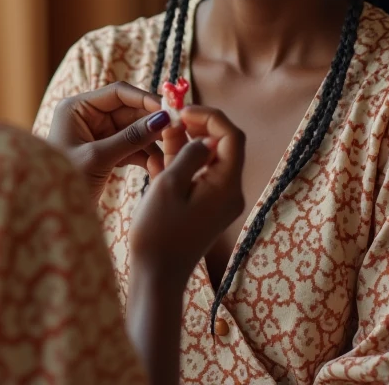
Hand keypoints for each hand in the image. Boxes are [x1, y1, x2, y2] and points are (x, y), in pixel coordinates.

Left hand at [47, 82, 168, 203]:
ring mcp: (97, 135)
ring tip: (170, 156)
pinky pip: (131, 148)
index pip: (118, 93)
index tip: (170, 109)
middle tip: (178, 134)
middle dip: (153, 125)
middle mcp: (87, 117)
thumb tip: (163, 118)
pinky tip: (158, 167)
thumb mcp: (98, 158)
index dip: (145, 99)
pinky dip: (145, 157)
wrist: (50, 212)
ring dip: (152, 145)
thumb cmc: (64, 181)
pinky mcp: (105, 153)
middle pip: (130, 112)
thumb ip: (131, 138)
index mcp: (77, 108)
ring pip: (134, 132)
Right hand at [129, 107, 245, 282]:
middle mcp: (230, 192)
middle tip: (171, 120)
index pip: (232, 137)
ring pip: (209, 160)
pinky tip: (161, 156)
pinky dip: (184, 162)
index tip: (183, 111)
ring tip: (163, 134)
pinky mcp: (206, 208)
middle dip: (198, 128)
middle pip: (223, 146)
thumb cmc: (159, 232)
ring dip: (188, 143)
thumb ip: (188, 155)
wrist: (157, 276)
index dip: (210, 117)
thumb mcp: (168, 185)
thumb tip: (203, 139)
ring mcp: (219, 201)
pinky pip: (200, 176)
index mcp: (227, 185)